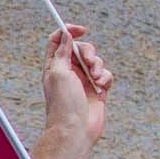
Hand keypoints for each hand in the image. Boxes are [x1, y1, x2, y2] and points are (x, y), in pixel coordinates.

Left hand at [41, 23, 113, 143]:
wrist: (76, 129)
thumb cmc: (63, 103)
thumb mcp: (58, 72)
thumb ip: (62, 52)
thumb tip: (65, 34)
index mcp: (54, 66)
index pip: (58, 41)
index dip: (68, 32)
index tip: (81, 30)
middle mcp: (68, 72)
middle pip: (81, 49)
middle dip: (89, 51)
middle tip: (89, 61)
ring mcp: (83, 81)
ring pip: (96, 61)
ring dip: (98, 66)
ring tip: (95, 79)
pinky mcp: (97, 89)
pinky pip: (106, 75)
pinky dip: (105, 78)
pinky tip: (101, 88)